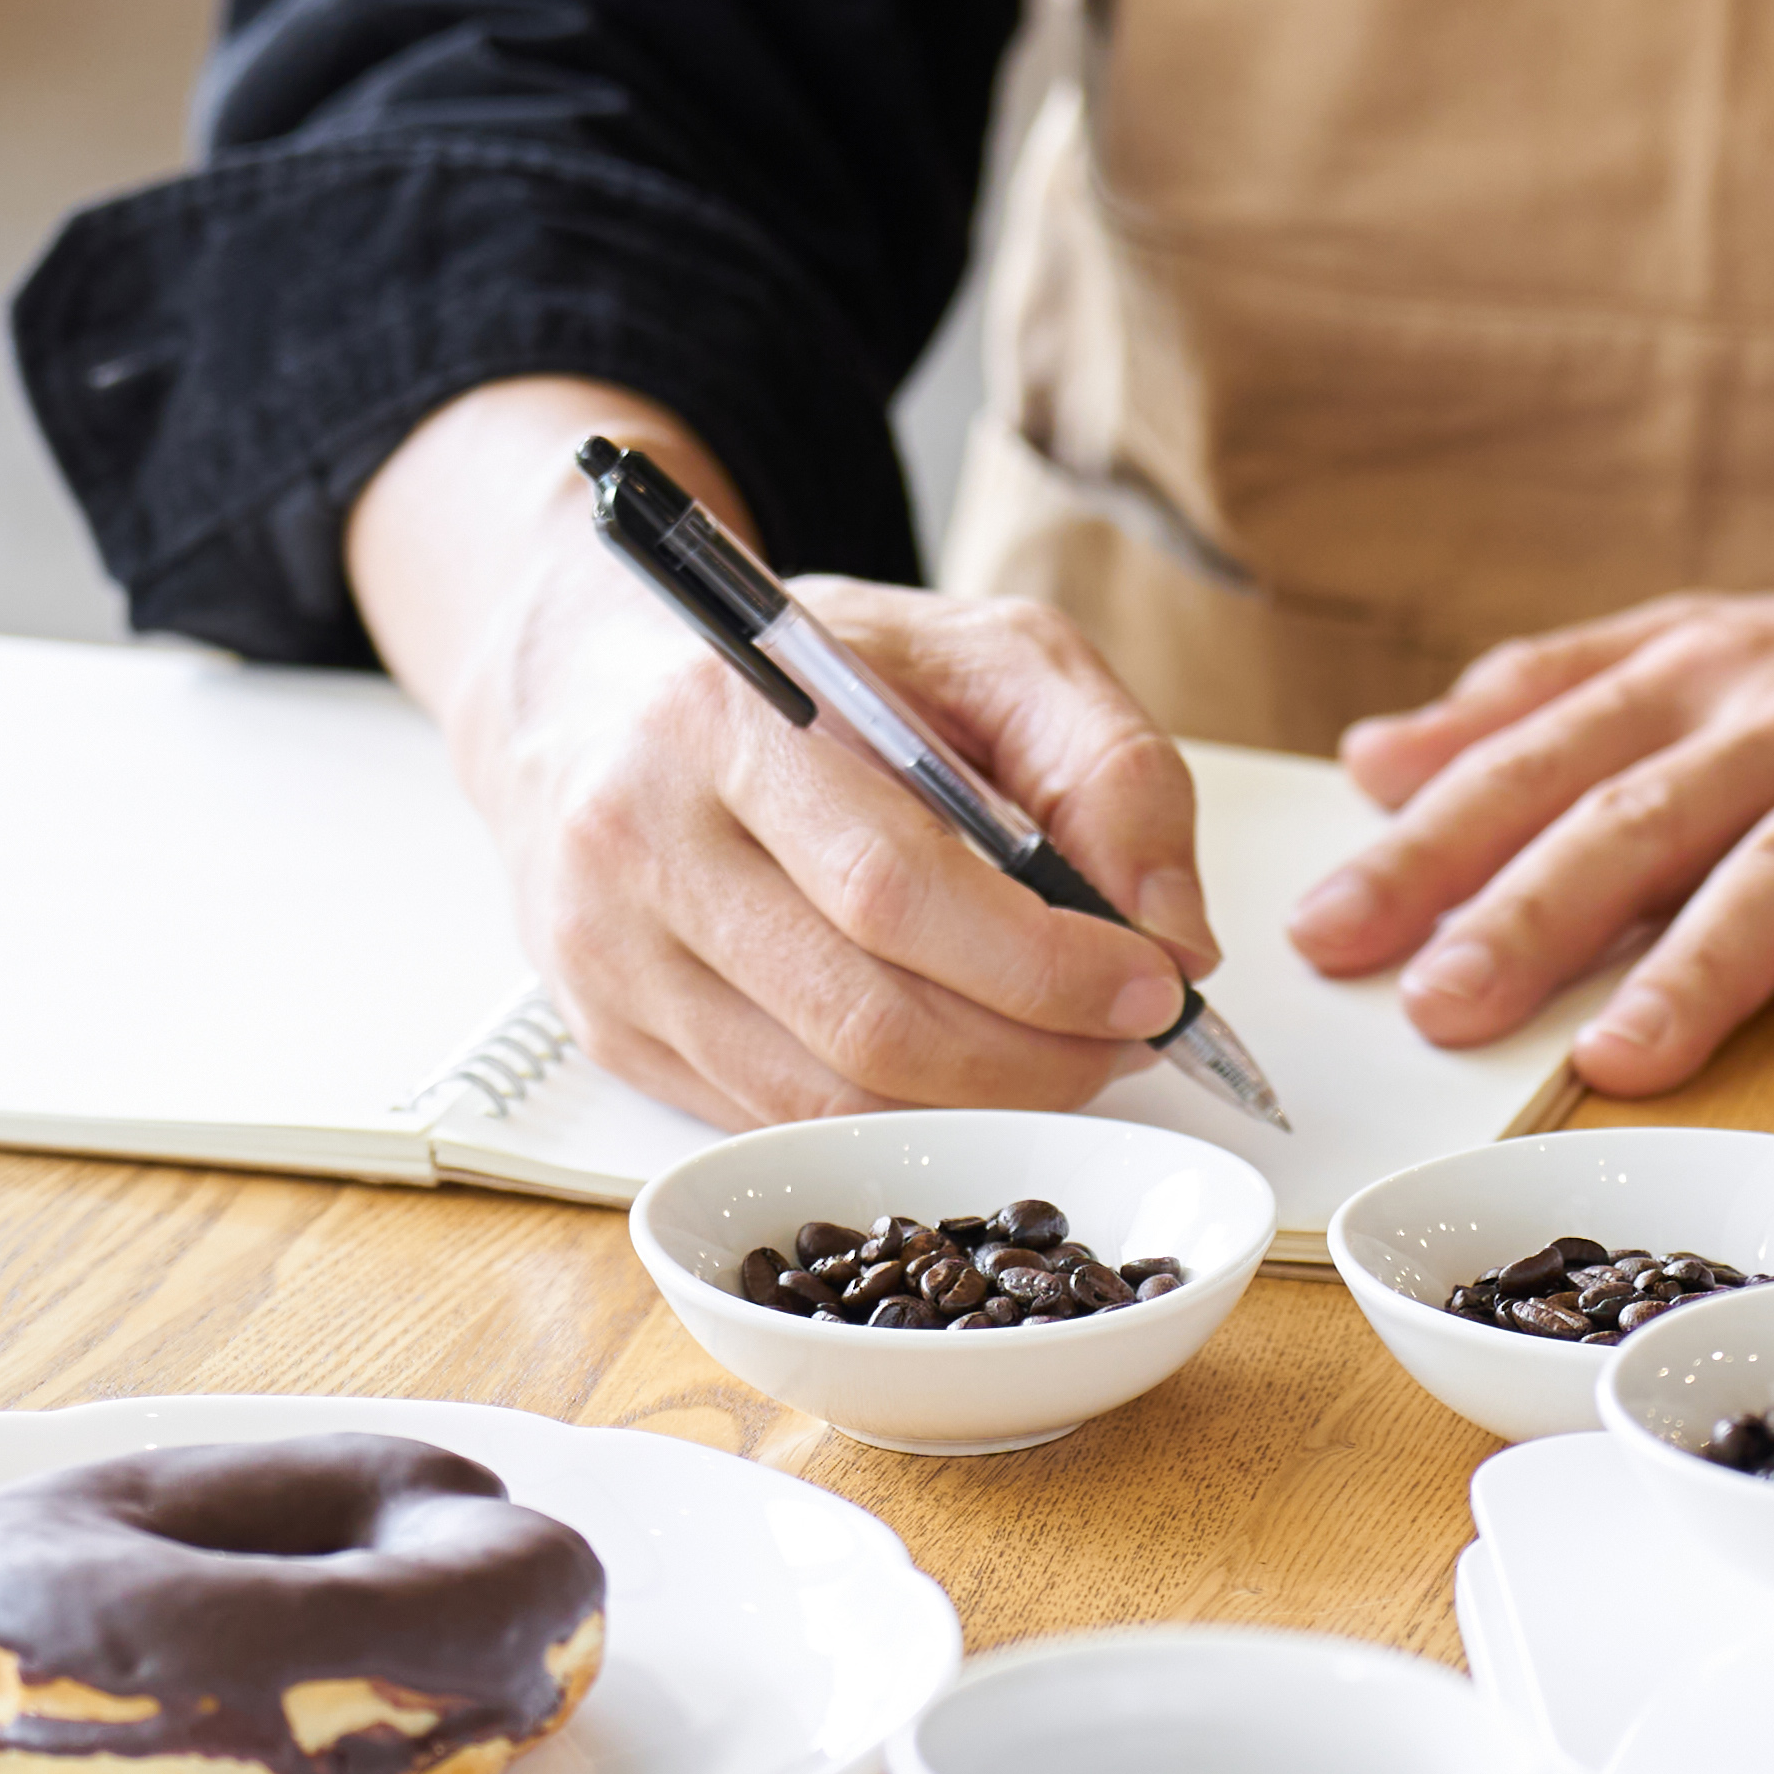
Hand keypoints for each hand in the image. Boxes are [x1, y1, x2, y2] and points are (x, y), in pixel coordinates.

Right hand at [375, 399, 1209, 1127]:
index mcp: (730, 715)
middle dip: (1034, 1055)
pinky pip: (775, 1120)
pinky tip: (960, 1069)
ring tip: (1062, 1055)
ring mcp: (608, 950)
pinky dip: (894, 1119)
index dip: (1043, 965)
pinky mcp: (608, 1031)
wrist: (598, 689)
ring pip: (822, 1097)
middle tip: (1128, 1040)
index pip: (897, 887)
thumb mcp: (985, 653)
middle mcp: (642, 837)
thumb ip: (1108, 767)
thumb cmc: (813, 671)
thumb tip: (1175, 934)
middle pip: (865, 1018)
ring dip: (977, 1103)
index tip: (1151, 986)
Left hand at [1288, 531, 1773, 1091]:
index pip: (1539, 749)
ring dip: (1701, 964)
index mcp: (1702, 668)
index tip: (1326, 925)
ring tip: (1620, 1057)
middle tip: (1431, 1001)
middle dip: (1526, 907)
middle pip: (1637, 810)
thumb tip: (1379, 758)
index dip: (1430, 837)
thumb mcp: (1720, 657)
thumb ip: (1550, 707)